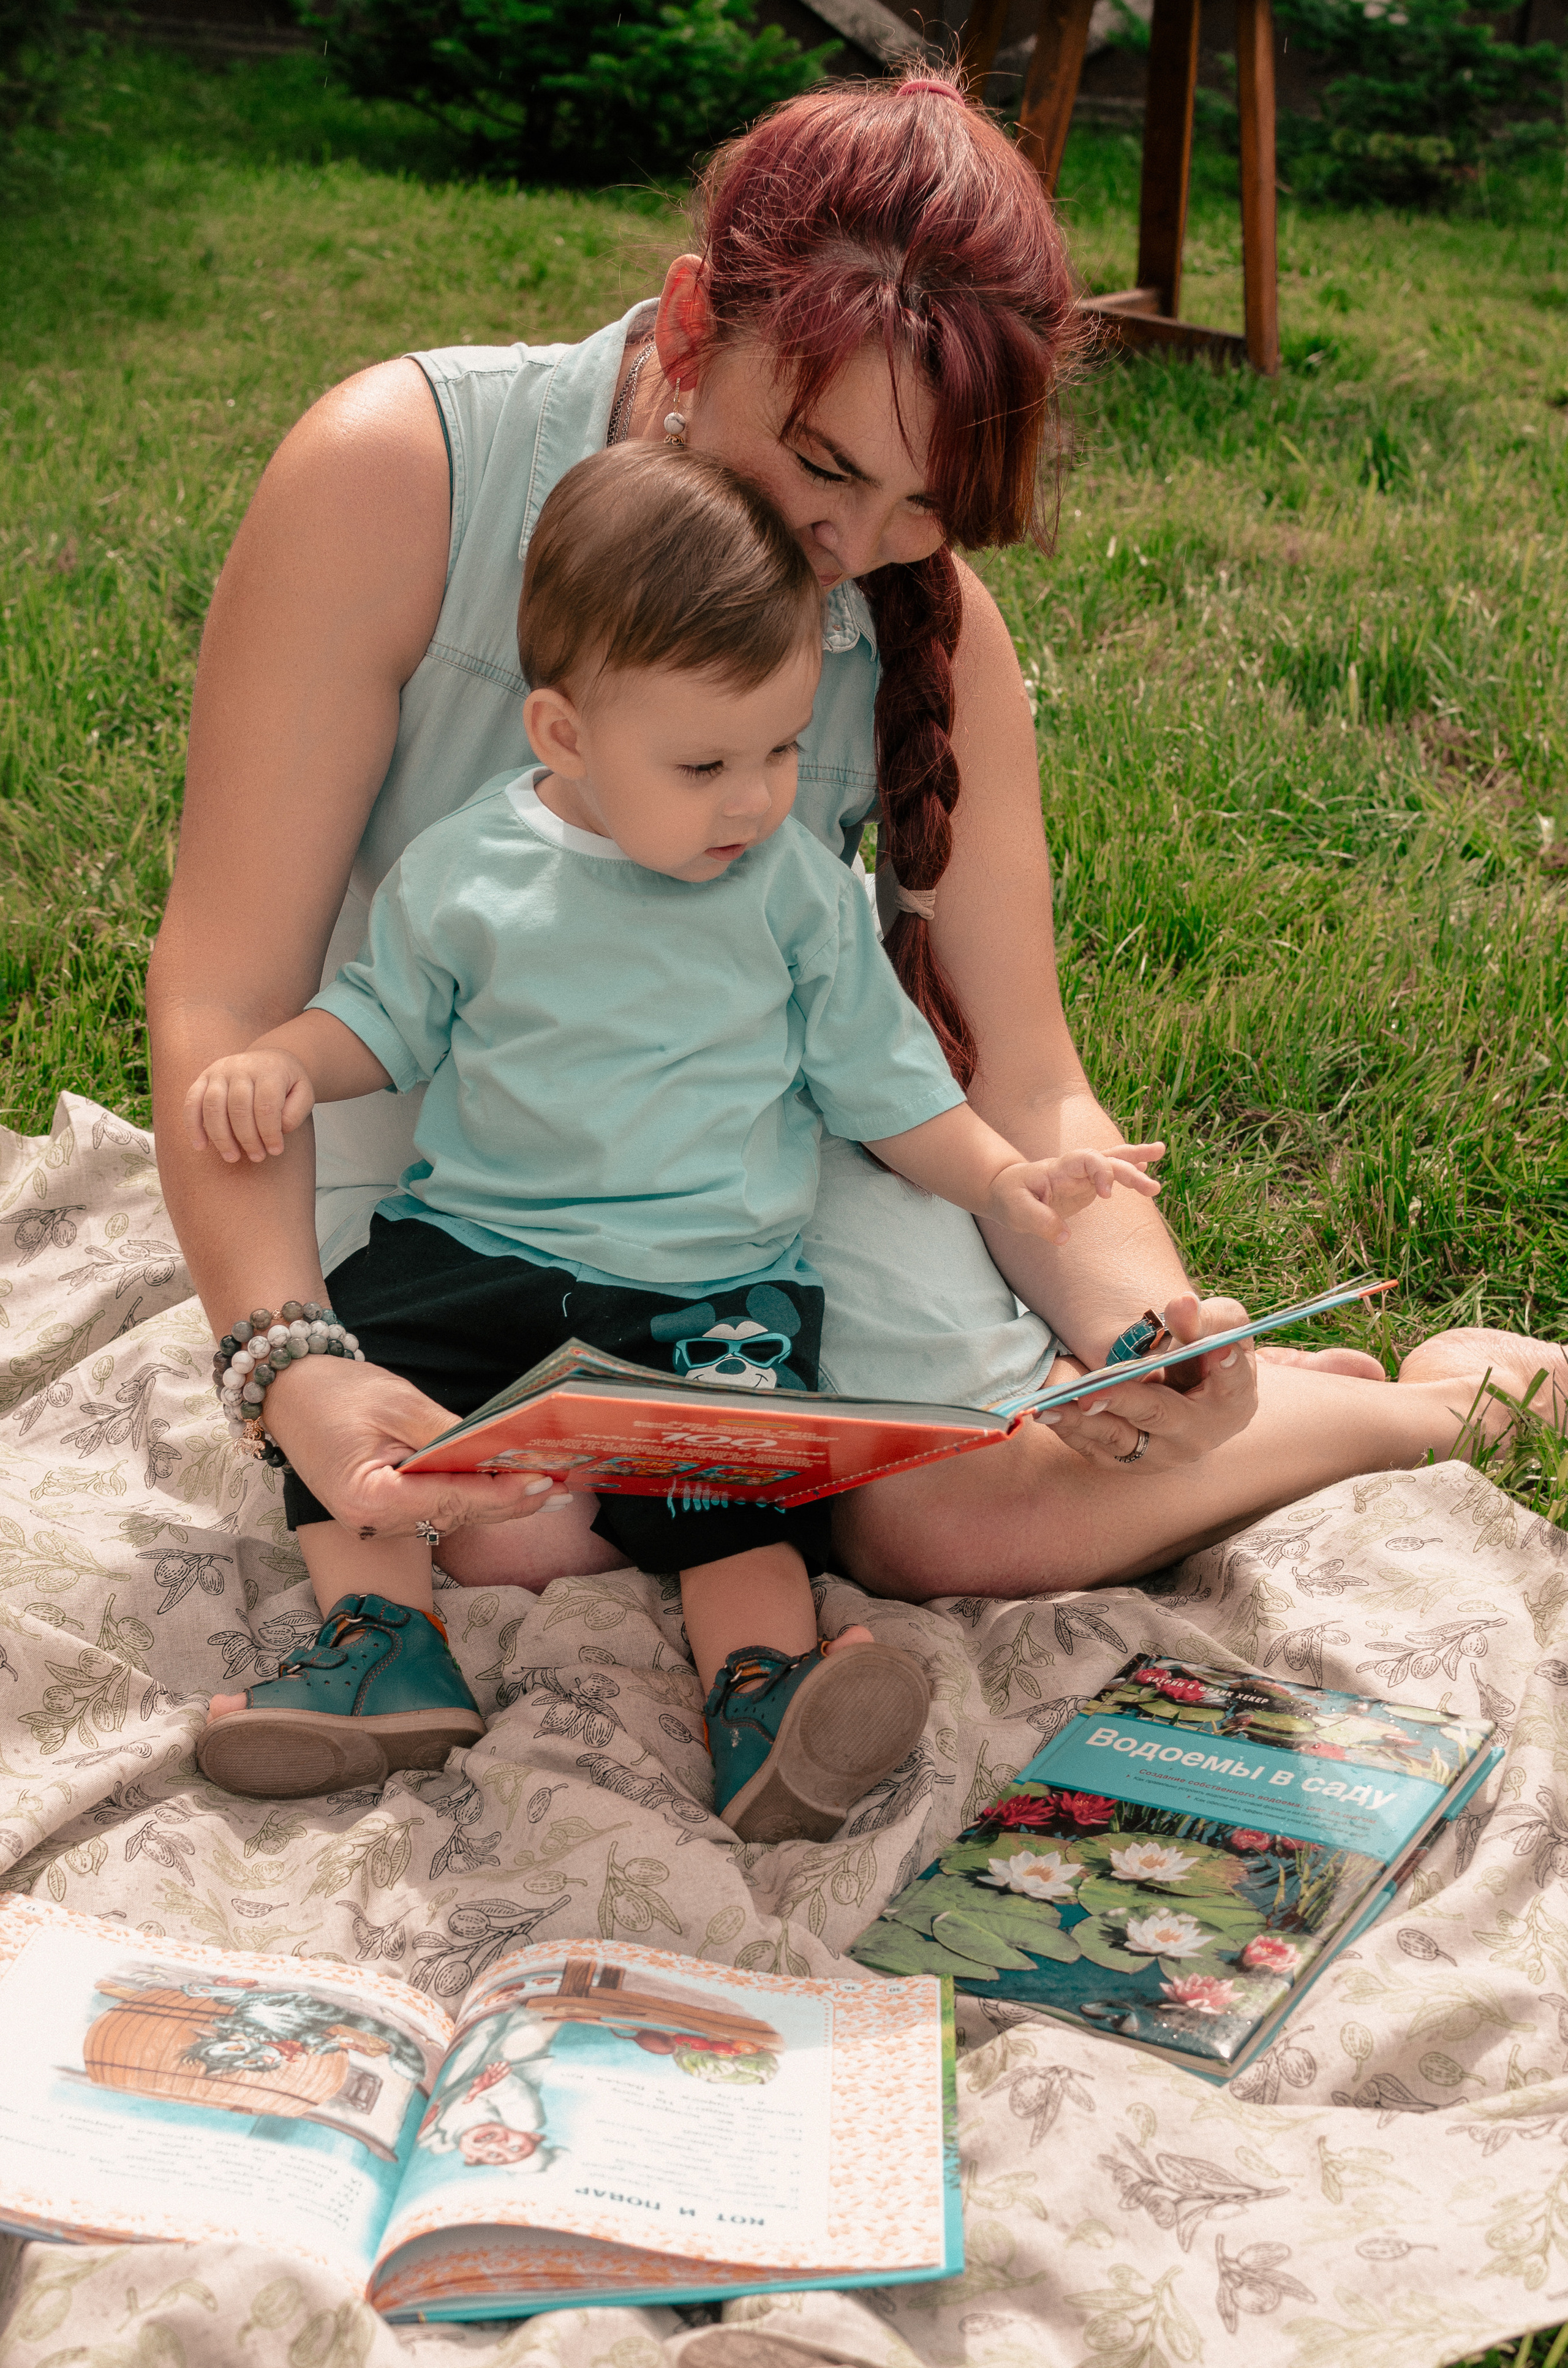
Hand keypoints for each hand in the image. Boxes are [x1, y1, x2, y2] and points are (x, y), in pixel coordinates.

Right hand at [185, 1049, 313, 1163]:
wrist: (270, 1059)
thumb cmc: (287, 1083)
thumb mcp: (304, 1093)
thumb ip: (295, 1113)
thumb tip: (277, 1131)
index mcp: (268, 1070)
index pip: (266, 1106)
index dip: (269, 1133)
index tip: (275, 1151)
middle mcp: (241, 1067)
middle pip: (238, 1108)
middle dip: (247, 1138)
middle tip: (257, 1157)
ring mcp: (219, 1071)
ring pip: (213, 1106)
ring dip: (220, 1137)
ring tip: (232, 1157)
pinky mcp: (203, 1078)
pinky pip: (192, 1101)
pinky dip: (193, 1125)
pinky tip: (200, 1146)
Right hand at [260, 1353, 572, 1535]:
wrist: (287, 1391)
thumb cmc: (335, 1392)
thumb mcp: (397, 1403)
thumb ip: (448, 1433)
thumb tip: (500, 1449)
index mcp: (367, 1499)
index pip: (449, 1499)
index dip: (500, 1493)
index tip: (543, 1482)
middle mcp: (370, 1523)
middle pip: (455, 1516)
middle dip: (510, 1502)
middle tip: (562, 1488)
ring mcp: (374, 1523)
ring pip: (449, 1518)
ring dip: (496, 1503)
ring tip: (547, 1491)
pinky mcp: (382, 1513)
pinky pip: (435, 1509)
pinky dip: (471, 1498)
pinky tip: (505, 1488)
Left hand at [986, 1143, 1163, 1245]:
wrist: (1005, 1190)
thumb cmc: (1008, 1197)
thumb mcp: (1014, 1210)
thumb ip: (1037, 1221)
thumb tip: (1064, 1237)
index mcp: (1059, 1168)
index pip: (1087, 1159)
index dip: (1102, 1172)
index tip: (1107, 1196)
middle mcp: (1074, 1168)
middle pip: (1107, 1160)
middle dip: (1130, 1170)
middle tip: (1152, 1189)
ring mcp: (1082, 1176)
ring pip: (1112, 1160)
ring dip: (1136, 1158)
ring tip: (1160, 1149)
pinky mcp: (1087, 1186)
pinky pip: (1111, 1174)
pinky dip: (1129, 1167)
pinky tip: (1147, 1164)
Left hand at [1044, 1293, 1258, 1467]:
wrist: (1195, 1395)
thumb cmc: (1208, 1351)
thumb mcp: (1218, 1327)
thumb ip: (1201, 1318)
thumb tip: (1180, 1304)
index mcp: (1234, 1400)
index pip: (1232, 1382)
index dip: (1226, 1365)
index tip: (1218, 1346)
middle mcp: (1199, 1435)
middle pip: (1159, 1414)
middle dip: (1124, 1400)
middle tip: (1091, 1391)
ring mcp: (1164, 1454)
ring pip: (1120, 1439)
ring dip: (1082, 1422)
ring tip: (1050, 1406)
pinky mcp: (1132, 1463)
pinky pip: (1097, 1451)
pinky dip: (1072, 1431)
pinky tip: (1047, 1412)